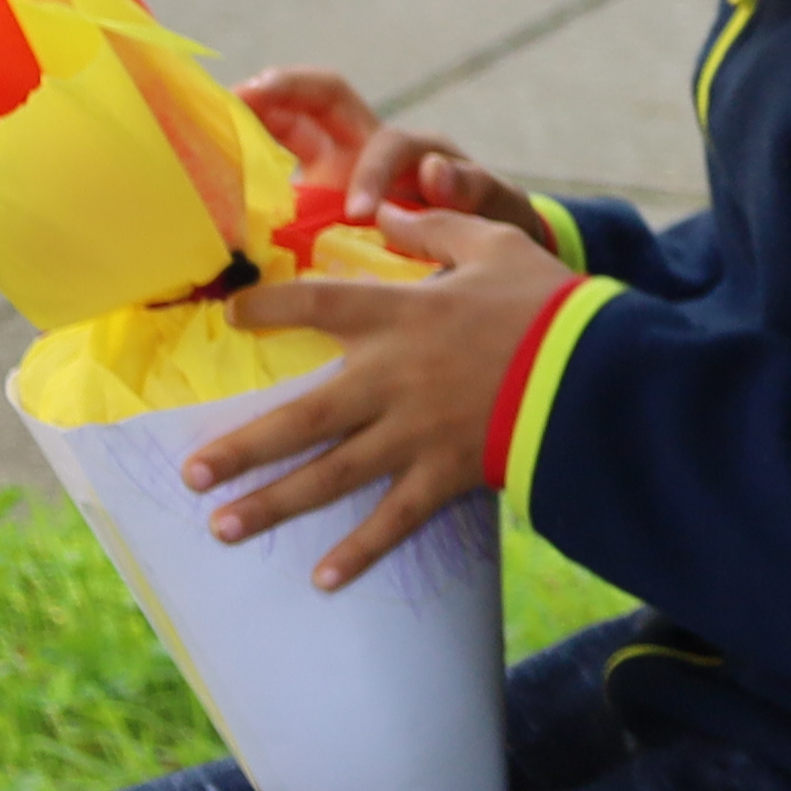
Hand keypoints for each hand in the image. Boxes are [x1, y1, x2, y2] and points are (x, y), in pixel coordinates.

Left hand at [187, 206, 576, 585]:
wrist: (600, 367)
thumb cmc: (548, 301)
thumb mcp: (496, 244)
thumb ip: (435, 227)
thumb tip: (387, 211)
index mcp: (400, 315)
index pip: (315, 305)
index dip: (267, 308)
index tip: (231, 316)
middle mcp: (391, 378)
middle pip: (300, 417)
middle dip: (241, 448)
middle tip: (190, 475)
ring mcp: (415, 432)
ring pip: (331, 474)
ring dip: (273, 504)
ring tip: (221, 528)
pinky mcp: (447, 472)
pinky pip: (396, 519)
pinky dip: (360, 551)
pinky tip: (321, 579)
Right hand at [231, 68, 557, 252]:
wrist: (476, 245)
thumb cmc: (487, 221)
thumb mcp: (496, 208)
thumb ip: (475, 190)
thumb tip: (433, 172)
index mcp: (412, 151)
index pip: (388, 143)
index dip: (373, 172)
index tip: (360, 214)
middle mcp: (366, 145)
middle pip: (324, 95)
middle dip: (288, 88)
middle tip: (244, 96)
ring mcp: (331, 164)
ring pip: (287, 121)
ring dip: (250, 115)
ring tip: (204, 120)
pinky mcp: (307, 191)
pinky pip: (270, 161)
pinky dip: (239, 159)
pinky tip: (202, 172)